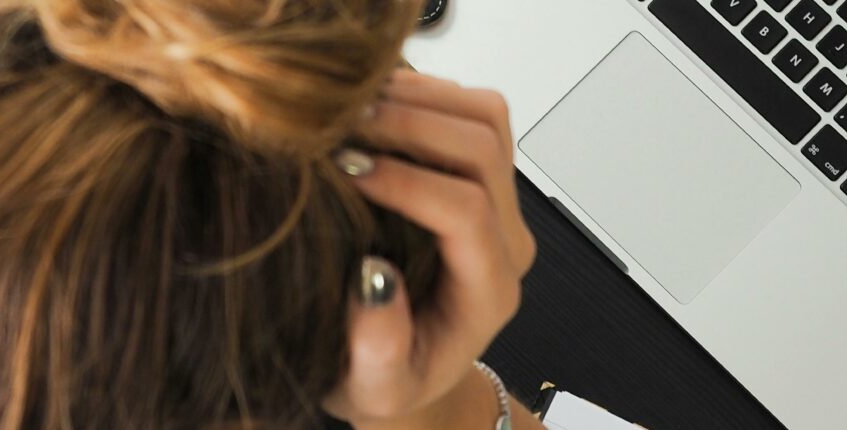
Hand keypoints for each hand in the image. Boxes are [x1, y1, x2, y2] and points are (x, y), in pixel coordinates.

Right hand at [322, 70, 535, 428]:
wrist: (408, 365)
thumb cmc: (389, 377)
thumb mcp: (373, 388)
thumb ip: (378, 349)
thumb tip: (374, 280)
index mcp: (487, 291)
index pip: (467, 213)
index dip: (407, 182)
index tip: (347, 170)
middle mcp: (505, 240)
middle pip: (484, 150)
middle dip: (411, 125)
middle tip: (341, 124)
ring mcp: (499, 201)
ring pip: (486, 118)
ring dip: (419, 99)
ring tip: (352, 107)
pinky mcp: (481, 175)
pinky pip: (471, 112)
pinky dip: (423, 93)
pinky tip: (370, 105)